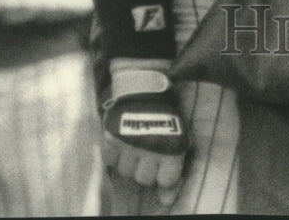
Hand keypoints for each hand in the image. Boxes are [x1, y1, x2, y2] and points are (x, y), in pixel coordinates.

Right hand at [102, 59, 188, 205]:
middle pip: (144, 178)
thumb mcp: (178, 136)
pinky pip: (110, 161)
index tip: (163, 164)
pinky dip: (115, 153)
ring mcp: (129, 145)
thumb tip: (167, 201)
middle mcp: (151, 150)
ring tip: (135, 141)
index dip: (164, 174)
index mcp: (172, 148)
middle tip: (148, 148)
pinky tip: (122, 139)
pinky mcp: (111, 138)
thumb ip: (172, 169)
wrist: (145, 85)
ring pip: (126, 172)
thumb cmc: (166, 112)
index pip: (167, 181)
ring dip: (130, 160)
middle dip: (146, 166)